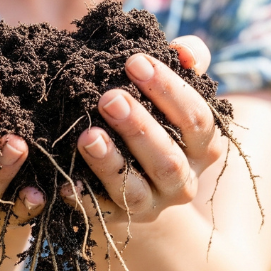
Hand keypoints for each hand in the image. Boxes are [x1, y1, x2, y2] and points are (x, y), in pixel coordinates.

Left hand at [64, 36, 226, 224]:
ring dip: (111, 163)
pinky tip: (64, 182)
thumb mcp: (172, 86)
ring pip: (136, 191)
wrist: (136, 172)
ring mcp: (153, 204)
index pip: (196, 119)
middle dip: (139, 127)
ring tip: (88, 135)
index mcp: (205, 145)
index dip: (169, 90)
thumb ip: (186, 61)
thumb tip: (184, 51)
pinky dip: (83, 198)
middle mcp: (184, 180)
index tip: (134, 61)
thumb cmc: (156, 112)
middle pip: (168, 158)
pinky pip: (101, 212)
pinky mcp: (121, 219)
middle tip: (109, 98)